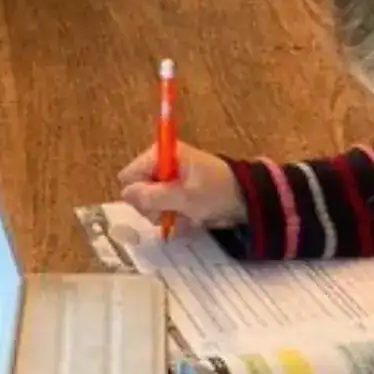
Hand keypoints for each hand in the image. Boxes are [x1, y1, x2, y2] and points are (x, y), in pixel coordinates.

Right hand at [116, 142, 246, 229]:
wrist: (248, 200)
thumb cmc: (216, 191)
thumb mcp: (184, 196)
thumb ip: (152, 196)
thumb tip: (125, 194)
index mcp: (161, 155)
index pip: (129, 176)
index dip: (139, 193)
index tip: (157, 203)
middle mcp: (161, 166)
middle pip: (138, 192)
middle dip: (154, 207)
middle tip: (173, 212)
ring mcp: (169, 181)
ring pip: (150, 205)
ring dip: (167, 215)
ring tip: (187, 215)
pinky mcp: (178, 193)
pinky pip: (165, 209)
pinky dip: (176, 217)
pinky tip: (191, 218)